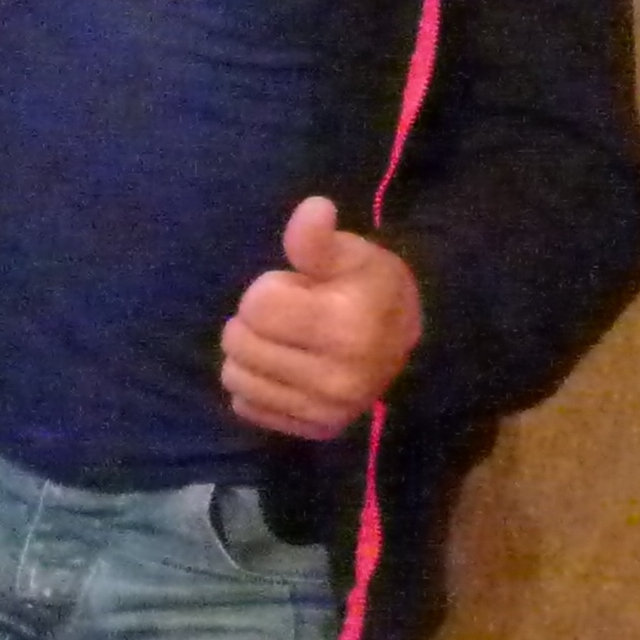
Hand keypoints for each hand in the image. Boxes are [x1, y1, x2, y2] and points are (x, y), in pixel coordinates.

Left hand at [220, 195, 423, 438]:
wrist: (404, 342)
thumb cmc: (370, 288)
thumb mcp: (351, 254)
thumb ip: (318, 238)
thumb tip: (313, 208)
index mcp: (347, 327)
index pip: (256, 305)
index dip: (270, 288)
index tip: (300, 290)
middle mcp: (338, 379)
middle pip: (238, 343)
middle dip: (255, 320)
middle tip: (290, 316)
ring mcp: (326, 410)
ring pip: (235, 377)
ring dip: (249, 353)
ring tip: (286, 341)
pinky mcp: (315, 430)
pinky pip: (246, 406)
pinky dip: (257, 385)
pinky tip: (285, 369)